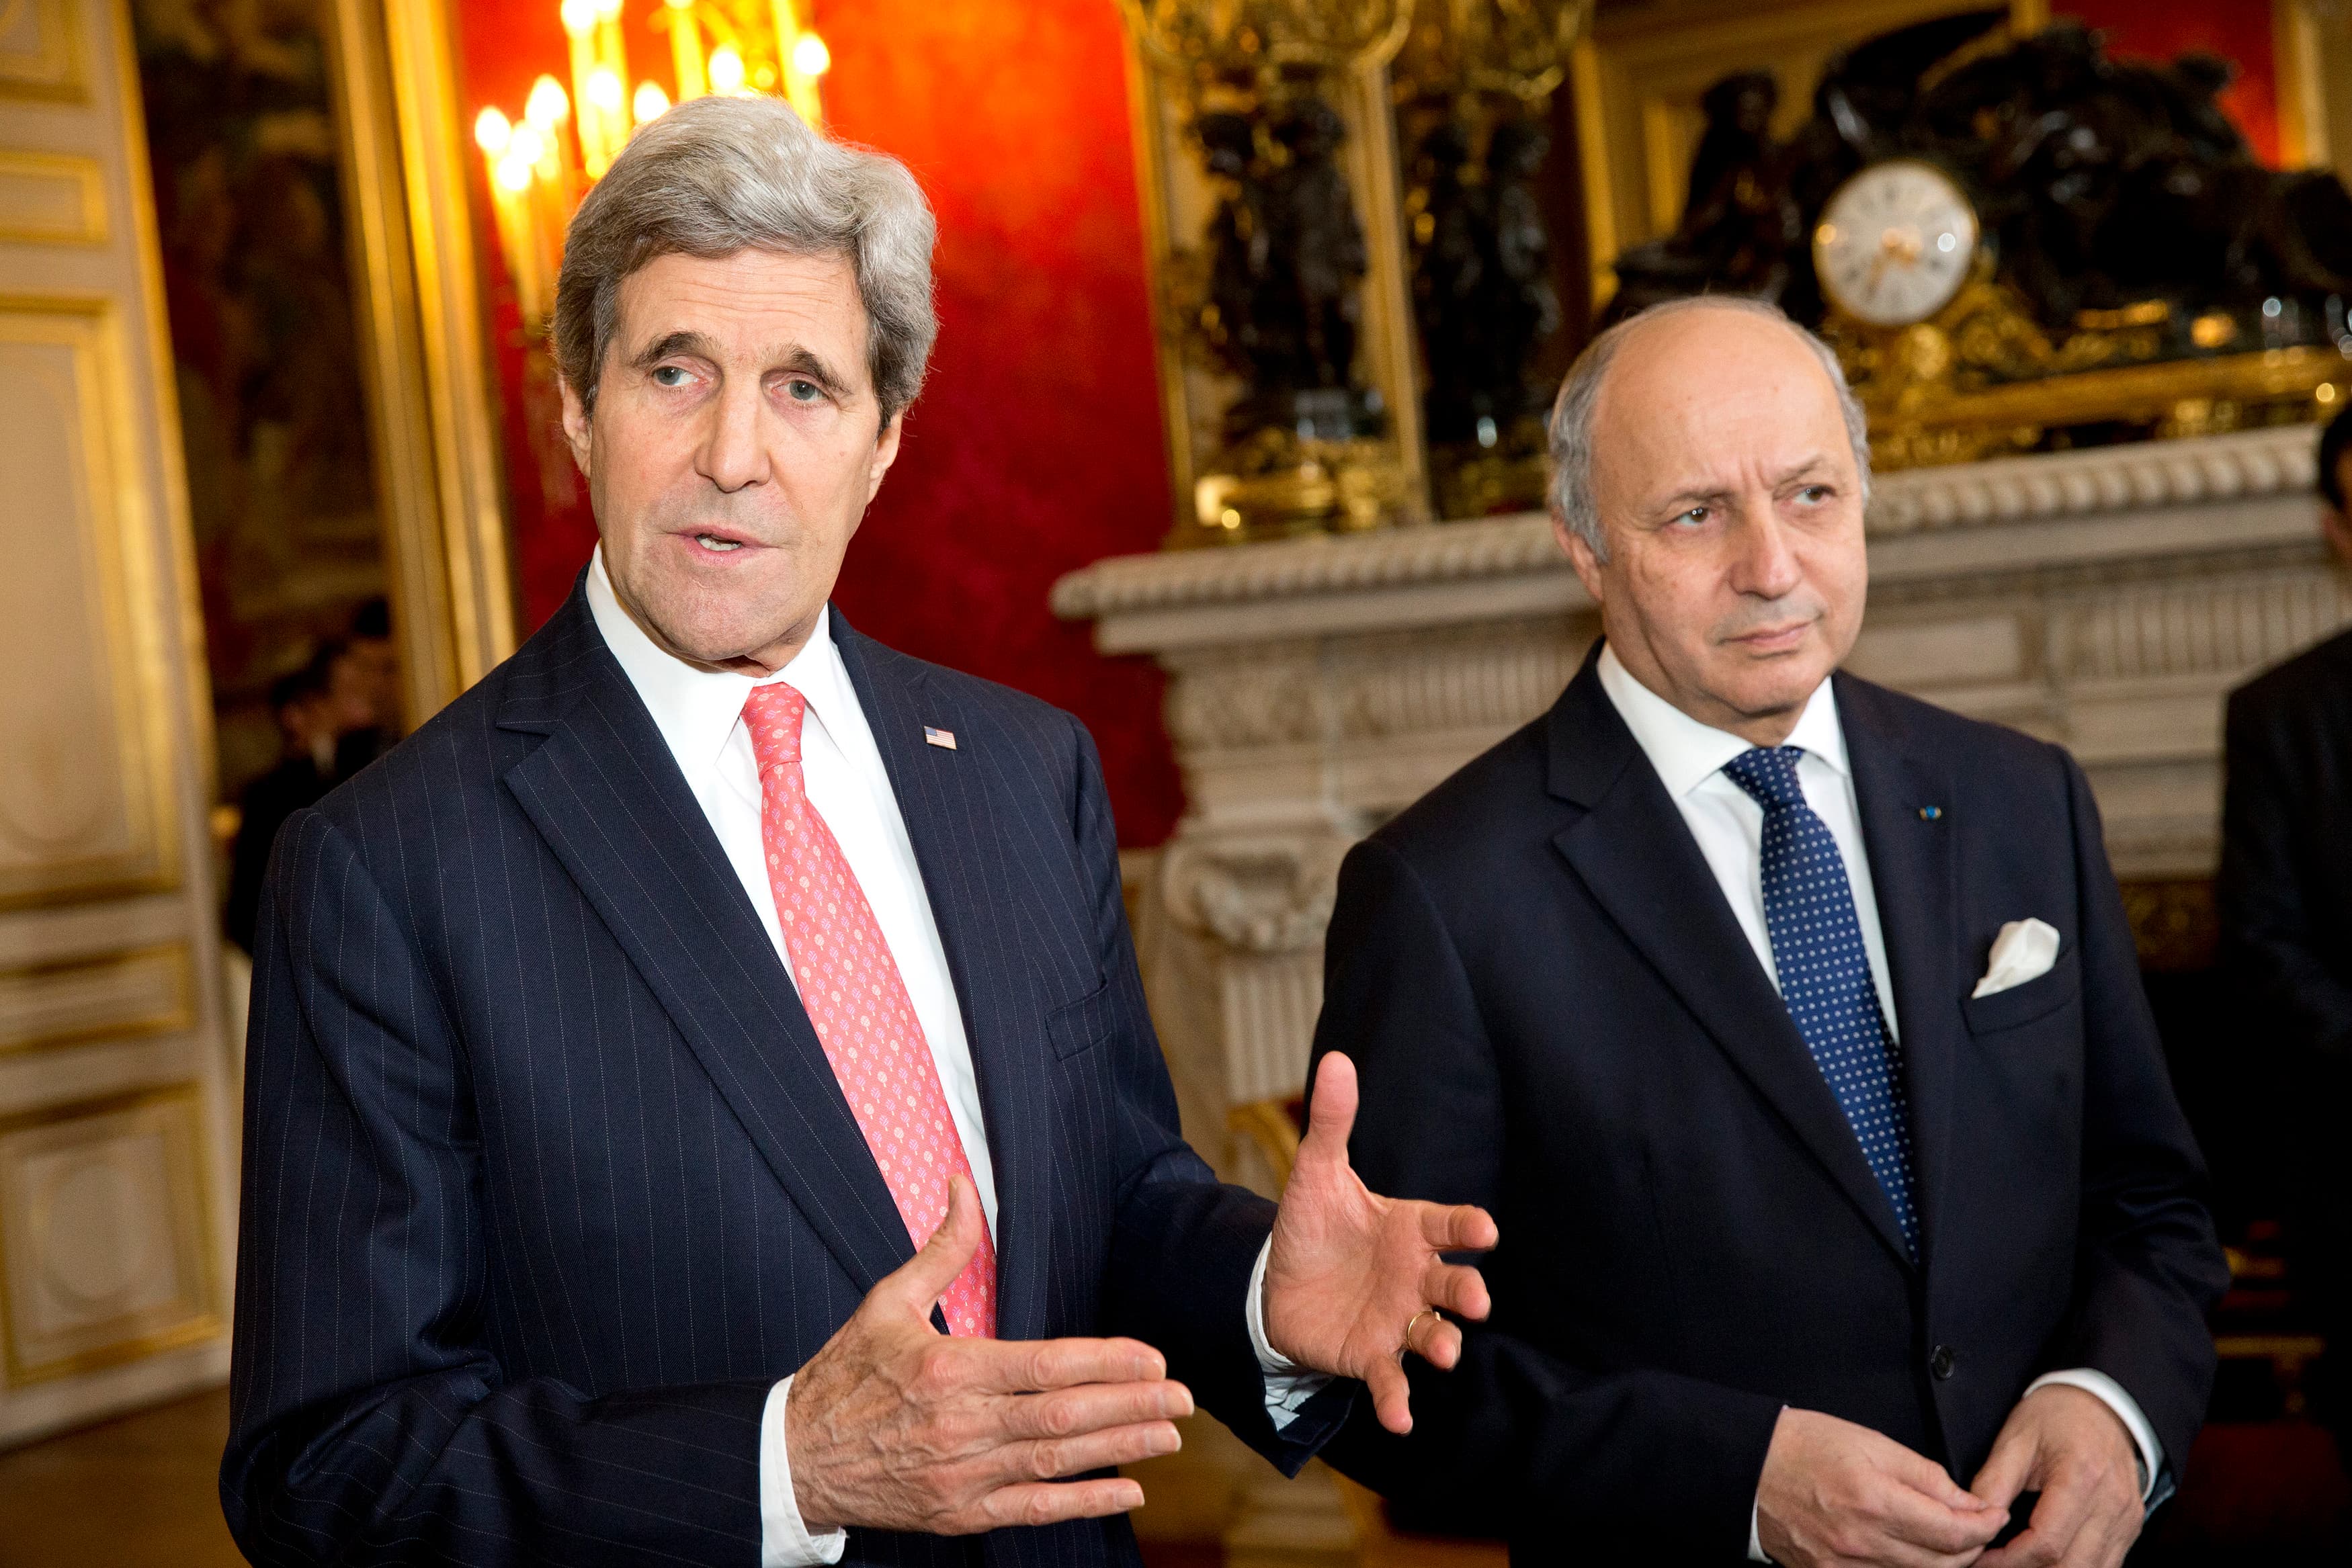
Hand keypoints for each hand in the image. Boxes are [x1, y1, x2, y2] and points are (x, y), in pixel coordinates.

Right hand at [787, 1178, 1194, 1534]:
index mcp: (948, 1369)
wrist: (793, 1459)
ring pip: (1057, 1462)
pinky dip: (1084, 1501)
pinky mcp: (959, 1512)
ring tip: (1169, 1434)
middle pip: (1064, 1415)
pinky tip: (1127, 1490)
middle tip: (1182, 1395)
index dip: (1106, 1362)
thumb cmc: (844, 1375)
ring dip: (1121, 1447)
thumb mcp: (886, 1302)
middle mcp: (961, 1426)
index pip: (1045, 1364)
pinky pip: (1033, 1509)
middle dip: (1132, 1404)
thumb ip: (941, 1248)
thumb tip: (964, 1184)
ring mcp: (962, 1475)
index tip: (1151, 1356)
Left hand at [1262, 1052, 1498, 1434]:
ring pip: (1433, 1334)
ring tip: (1446, 1354)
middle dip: (1467, 1293)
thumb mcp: (1316, 1173)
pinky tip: (1401, 1418)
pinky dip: (1397, 1400)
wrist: (1276, 1283)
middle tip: (1474, 1300)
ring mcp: (1398, 1320)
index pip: (1448, 1225)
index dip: (1467, 1228)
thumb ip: (1332, 1123)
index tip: (1485, 1230)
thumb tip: (1336, 1059)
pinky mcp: (1372, 1356)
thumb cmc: (1311, 1226)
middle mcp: (1415, 1277)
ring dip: (1444, 1345)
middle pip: (1452, 1284)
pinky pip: (1391, 1380)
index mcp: (1410, 1228)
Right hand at [1756, 1408, 2007, 1567]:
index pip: (1953, 1531)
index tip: (1994, 1515)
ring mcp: (1843, 1566)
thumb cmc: (1804, 1445)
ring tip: (1951, 1542)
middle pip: (1942, 1563)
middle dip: (1971, 1547)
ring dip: (1944, 1563)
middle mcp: (1861, 1541)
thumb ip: (1924, 1474)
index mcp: (1874, 1500)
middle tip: (1979, 1528)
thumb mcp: (1870, 1442)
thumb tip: (1965, 1500)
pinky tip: (1914, 1555)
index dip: (1984, 1525)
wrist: (1747, 1466)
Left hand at [1969, 1385, 2143, 1567]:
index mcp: (2081, 1478)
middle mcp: (2112, 1504)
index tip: (1980, 1558)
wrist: (2102, 1403)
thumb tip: (1974, 1521)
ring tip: (2017, 1562)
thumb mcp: (2015, 1439)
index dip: (2009, 1560)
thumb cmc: (2056, 1415)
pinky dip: (2075, 1567)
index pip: (2046, 1543)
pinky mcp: (2131, 1527)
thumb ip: (1993, 1482)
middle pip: (2071, 1566)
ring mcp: (2127, 1519)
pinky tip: (2046, 1560)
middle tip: (1994, 1564)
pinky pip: (2106, 1565)